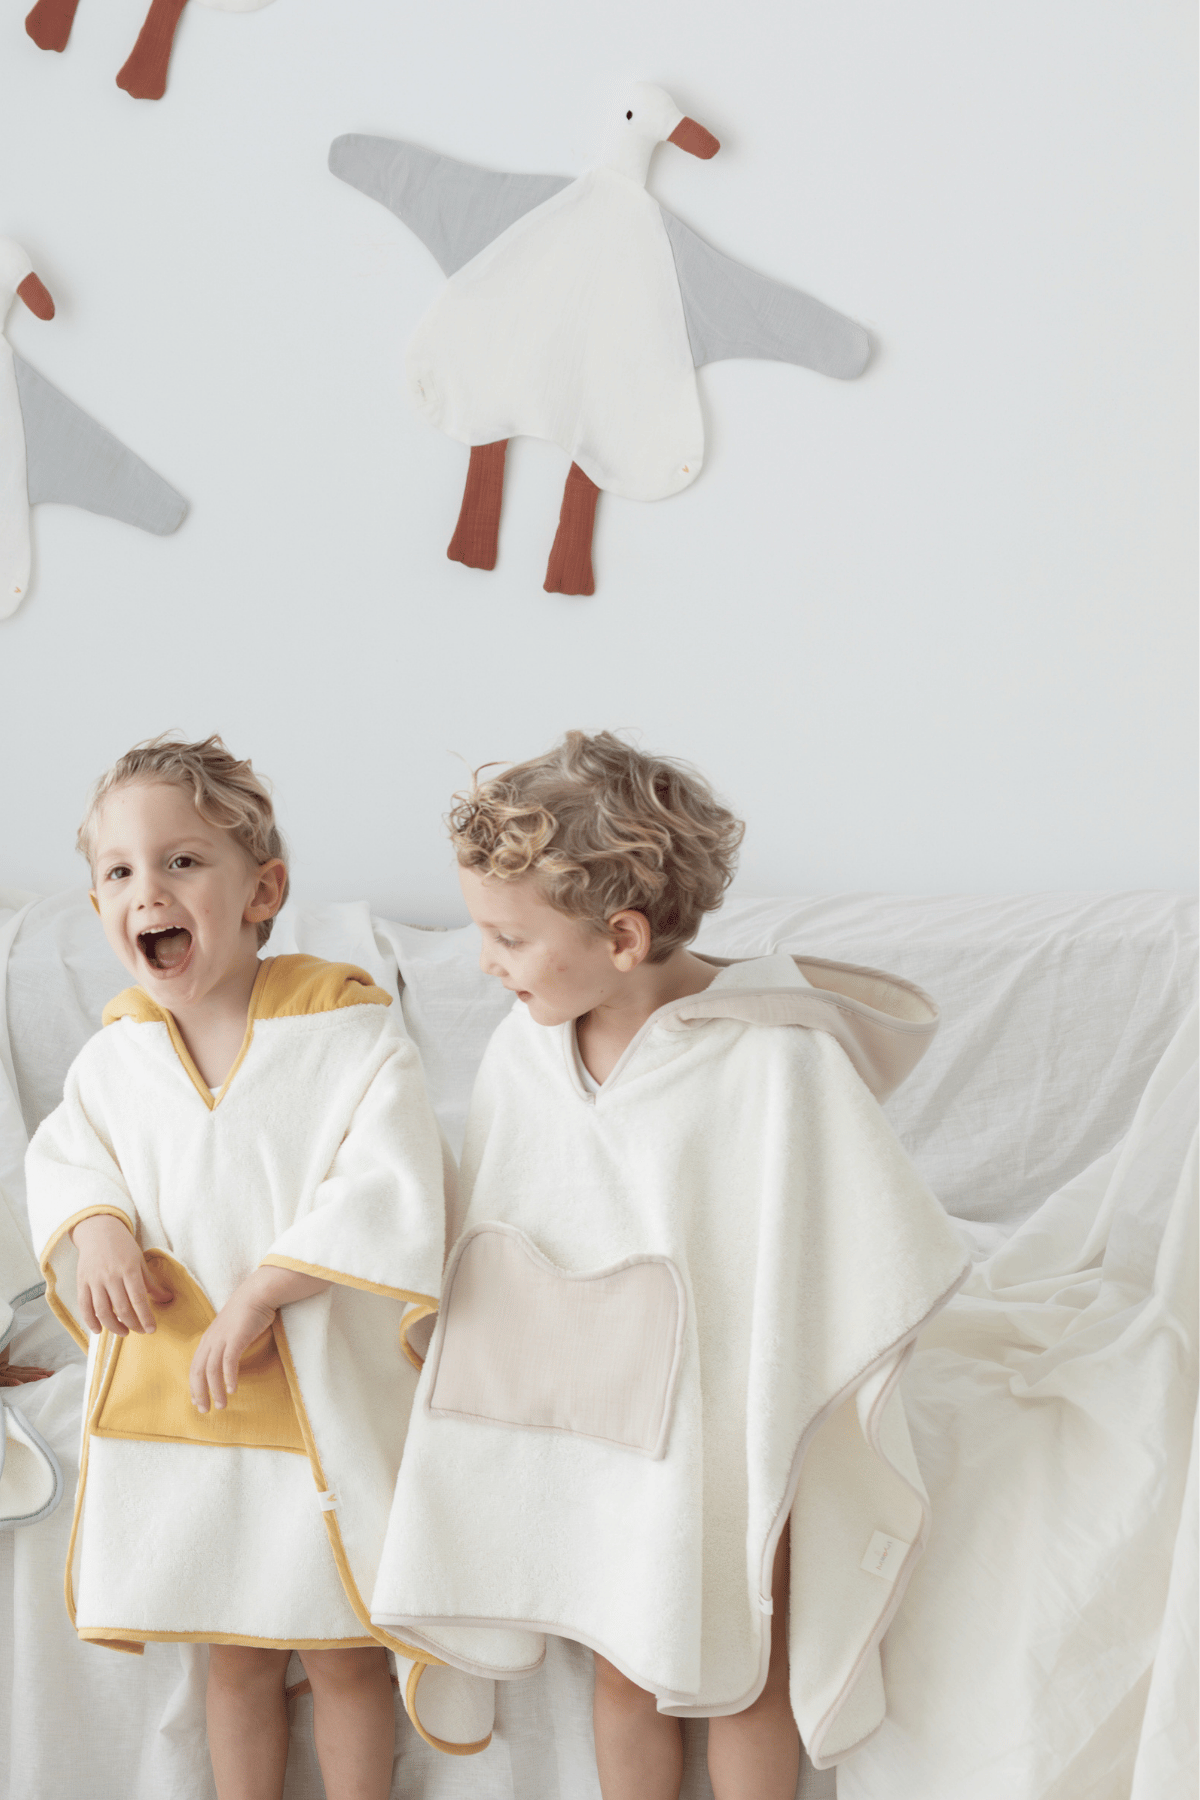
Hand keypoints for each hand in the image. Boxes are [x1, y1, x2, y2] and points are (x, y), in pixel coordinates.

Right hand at [72, 1214, 172, 1335]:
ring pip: (102, 1311)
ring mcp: (94, 1280)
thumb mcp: (140, 1260)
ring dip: (113, 1326)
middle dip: (132, 1324)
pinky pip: (84, 1306)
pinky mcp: (82, 1282)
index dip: (145, 1317)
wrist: (98, 1231)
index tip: (151, 1329)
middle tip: (140, 1331)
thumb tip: (166, 1299)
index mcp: (128, 1269)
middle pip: (121, 1308)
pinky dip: (90, 1321)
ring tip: (124, 1332)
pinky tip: (98, 1330)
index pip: (138, 1299)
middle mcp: (111, 1276)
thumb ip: (150, 1282)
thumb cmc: (123, 1246)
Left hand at [188, 1265, 328, 1412]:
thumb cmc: (248, 1311)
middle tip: (205, 1410)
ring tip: (222, 1405)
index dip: (194, 1385)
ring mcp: (222, 1338)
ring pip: (212, 1370)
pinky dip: (228, 1377)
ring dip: (215, 1390)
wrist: (258, 1292)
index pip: (195, 1367)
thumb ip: (225, 1343)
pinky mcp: (235, 1338)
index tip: (197, 1401)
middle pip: (198, 1371)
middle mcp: (211, 1340)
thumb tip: (226, 1360)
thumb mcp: (231, 1329)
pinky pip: (228, 1362)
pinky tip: (233, 1389)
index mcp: (208, 1339)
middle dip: (199, 1393)